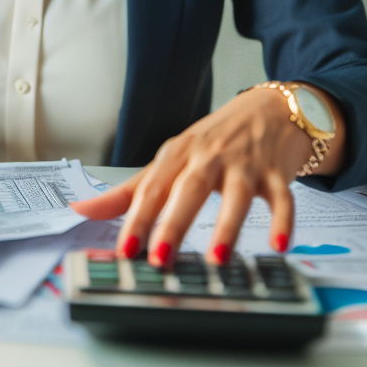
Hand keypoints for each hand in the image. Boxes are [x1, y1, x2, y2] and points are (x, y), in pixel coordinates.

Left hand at [69, 84, 343, 267]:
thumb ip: (130, 190)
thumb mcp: (172, 159)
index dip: (137, 219)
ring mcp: (245, 165)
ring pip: (236, 195)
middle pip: (189, 190)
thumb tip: (82, 210)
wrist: (271, 109)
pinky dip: (284, 220)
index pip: (152, 189)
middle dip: (173, 224)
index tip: (125, 250)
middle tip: (159, 257)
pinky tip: (280, 244)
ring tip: (217, 257)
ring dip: (227, 226)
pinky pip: (282, 198)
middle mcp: (210, 157)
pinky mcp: (276, 173)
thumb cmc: (215, 140)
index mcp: (179, 155)